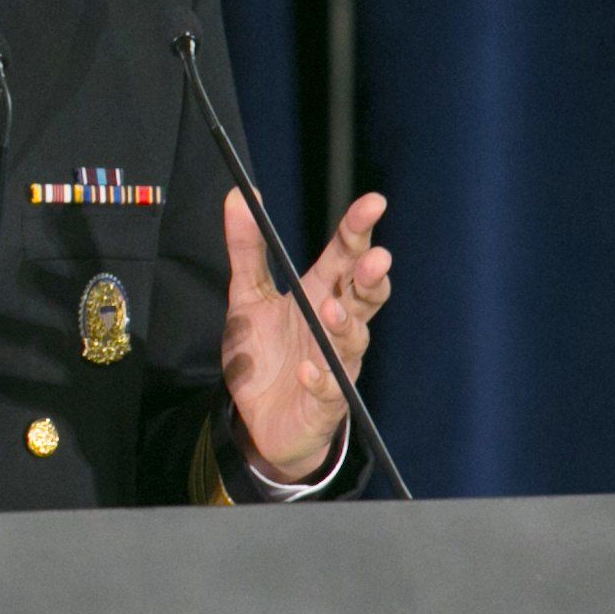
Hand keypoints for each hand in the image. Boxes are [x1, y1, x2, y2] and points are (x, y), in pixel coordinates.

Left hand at [220, 190, 391, 479]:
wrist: (259, 419)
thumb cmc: (265, 353)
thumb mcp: (247, 295)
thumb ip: (246, 248)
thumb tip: (239, 194)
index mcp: (319, 293)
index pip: (345, 255)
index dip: (359, 229)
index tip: (374, 202)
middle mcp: (334, 324)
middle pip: (363, 295)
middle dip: (370, 277)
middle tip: (374, 258)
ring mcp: (334, 363)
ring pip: (353, 340)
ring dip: (345, 325)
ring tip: (332, 310)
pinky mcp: (324, 401)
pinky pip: (328, 390)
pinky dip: (319, 379)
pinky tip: (306, 370)